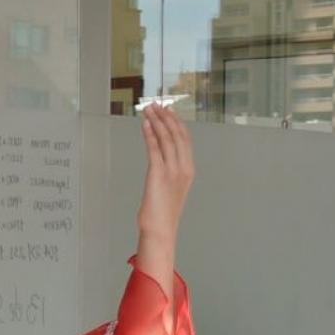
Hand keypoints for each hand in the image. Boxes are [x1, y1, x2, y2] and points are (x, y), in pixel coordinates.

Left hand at [137, 105, 193, 242]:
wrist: (159, 229)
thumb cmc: (161, 214)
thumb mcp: (170, 190)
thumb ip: (168, 175)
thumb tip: (159, 165)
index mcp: (188, 170)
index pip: (184, 140)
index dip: (176, 123)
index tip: (168, 111)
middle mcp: (183, 168)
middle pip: (177, 135)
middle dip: (166, 117)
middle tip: (157, 104)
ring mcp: (172, 171)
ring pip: (166, 139)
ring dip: (157, 121)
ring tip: (149, 109)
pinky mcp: (158, 174)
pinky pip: (154, 149)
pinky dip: (150, 134)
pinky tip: (145, 124)